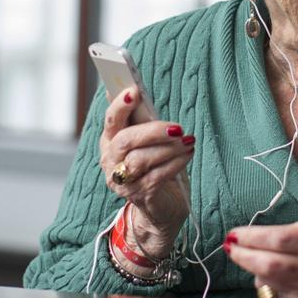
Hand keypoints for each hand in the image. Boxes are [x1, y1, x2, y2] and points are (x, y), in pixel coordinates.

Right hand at [98, 89, 194, 253]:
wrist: (160, 207)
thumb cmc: (154, 165)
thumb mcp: (148, 140)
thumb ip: (142, 120)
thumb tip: (138, 91)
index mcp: (109, 142)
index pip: (111, 121)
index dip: (120, 106)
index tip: (134, 90)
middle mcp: (111, 162)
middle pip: (125, 140)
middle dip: (153, 131)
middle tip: (177, 127)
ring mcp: (123, 181)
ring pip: (141, 159)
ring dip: (169, 148)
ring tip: (188, 140)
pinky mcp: (140, 196)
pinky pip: (157, 176)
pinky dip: (176, 162)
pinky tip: (188, 154)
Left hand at [224, 222, 297, 297]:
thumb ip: (292, 233)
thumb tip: (255, 237)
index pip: (280, 238)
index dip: (253, 235)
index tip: (235, 233)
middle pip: (271, 263)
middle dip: (243, 254)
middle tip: (229, 246)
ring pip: (269, 279)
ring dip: (249, 267)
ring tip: (242, 255)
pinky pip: (275, 291)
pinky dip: (264, 280)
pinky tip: (264, 272)